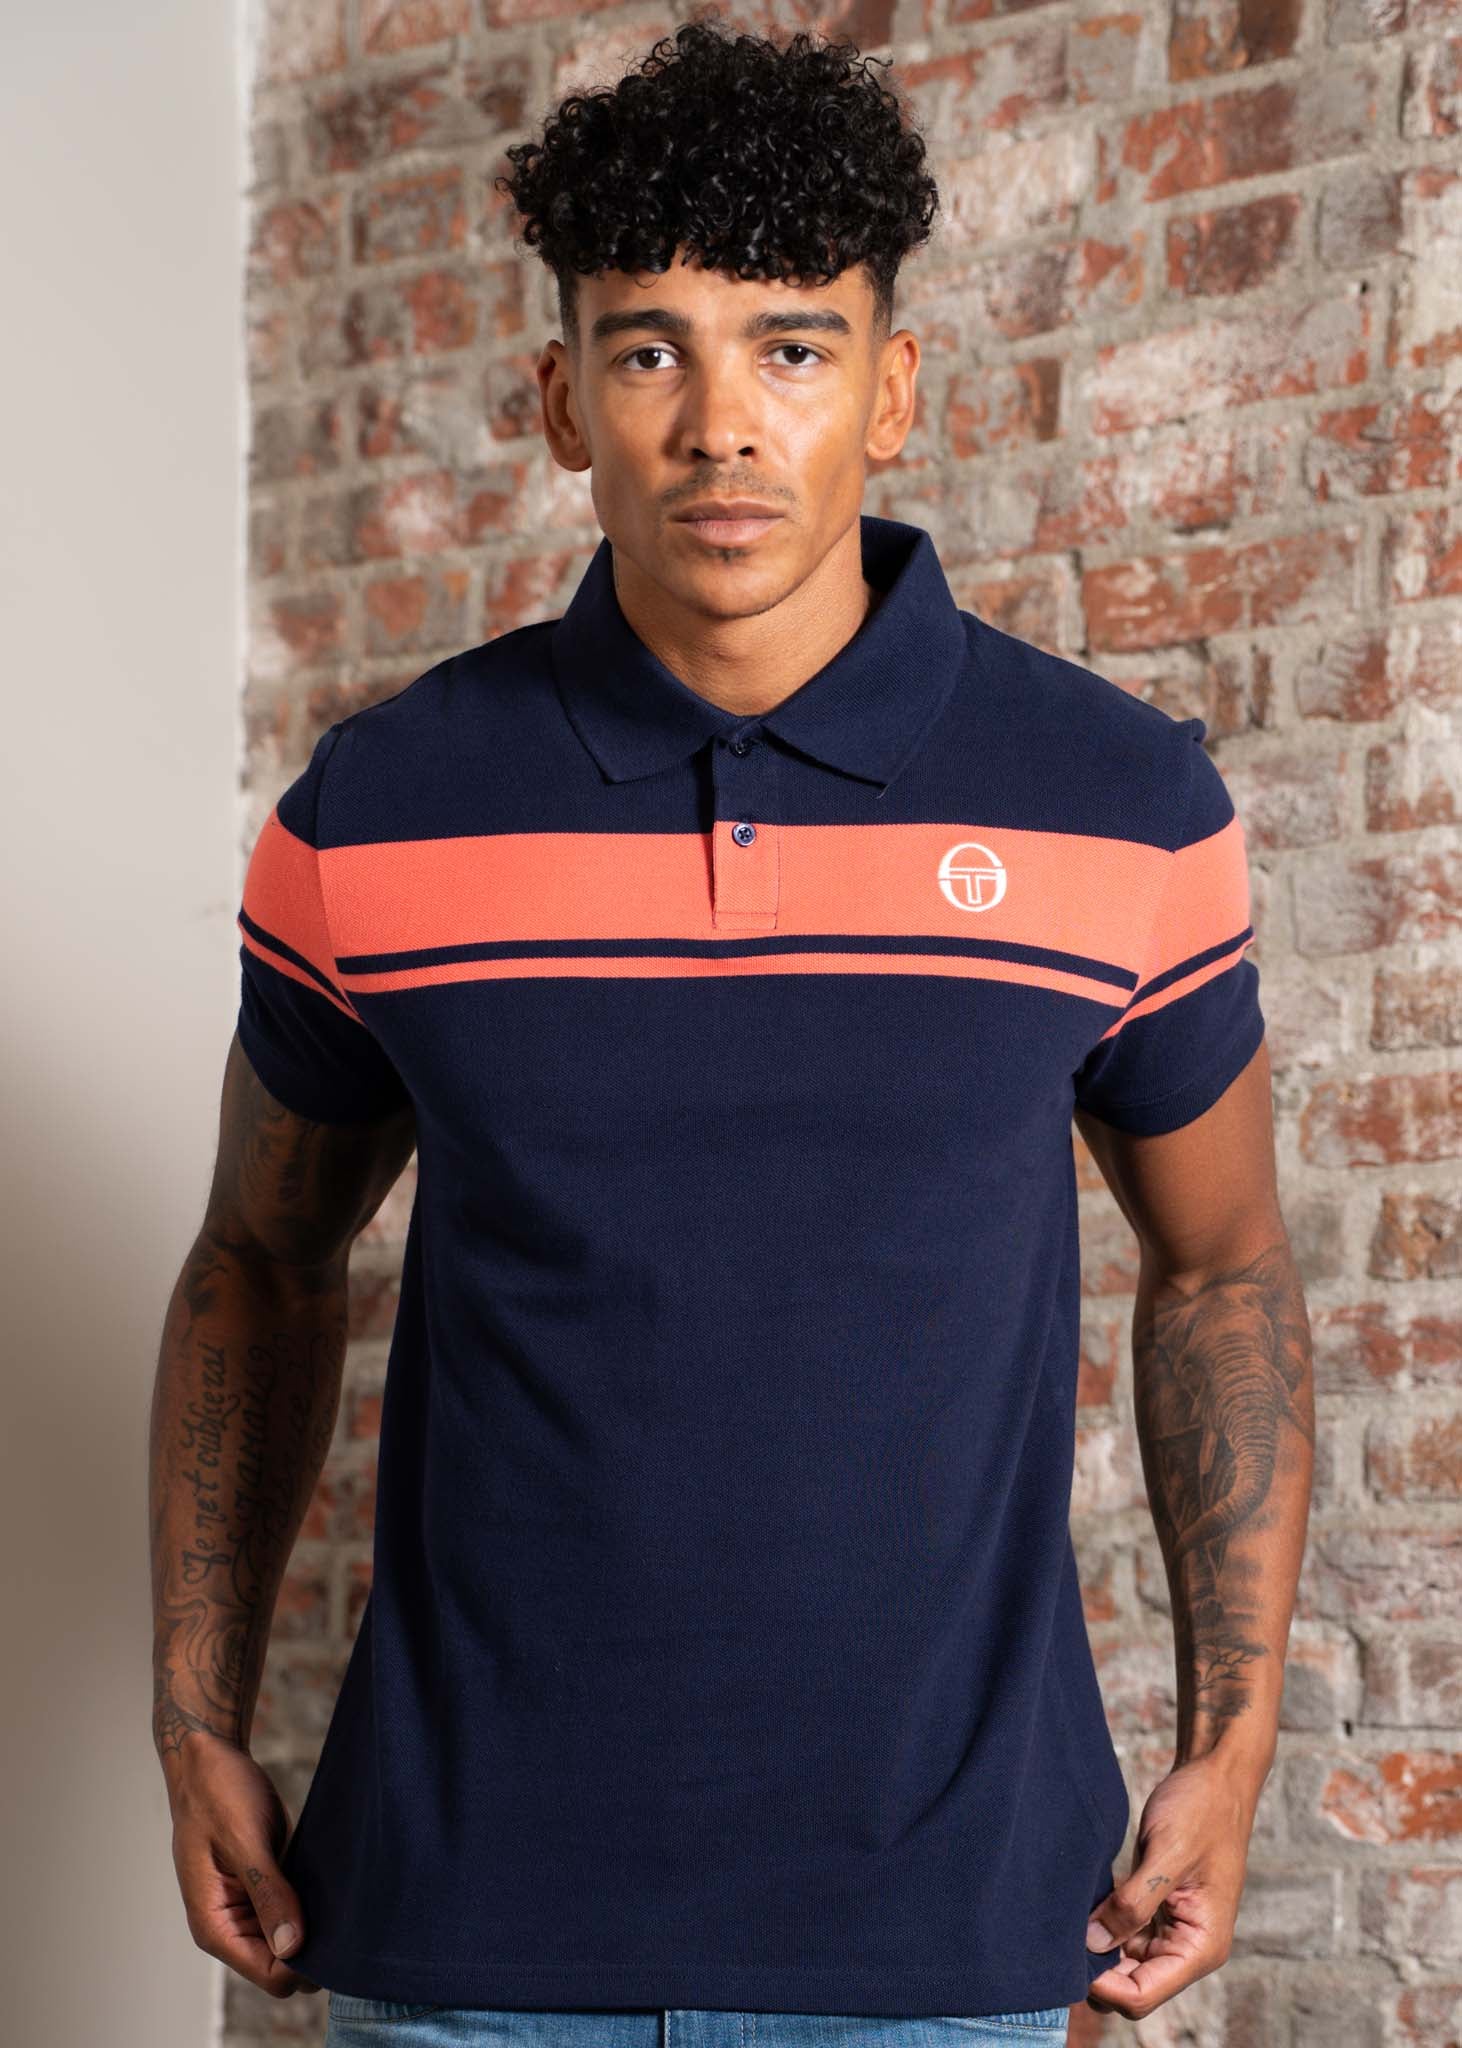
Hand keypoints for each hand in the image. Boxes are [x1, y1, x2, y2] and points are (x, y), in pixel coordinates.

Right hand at [163, 1729, 321, 1999]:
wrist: (209, 1760)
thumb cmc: (218, 1794)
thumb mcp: (244, 1841)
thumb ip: (268, 1894)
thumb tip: (292, 1947)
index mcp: (215, 1925)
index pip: (270, 1974)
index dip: (304, 1962)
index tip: (338, 1932)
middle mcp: (230, 1924)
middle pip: (282, 1964)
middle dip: (314, 1946)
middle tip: (349, 1912)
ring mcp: (247, 1907)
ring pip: (291, 1940)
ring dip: (315, 1925)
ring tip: (344, 1896)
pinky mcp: (263, 1887)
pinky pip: (293, 1911)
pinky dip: (312, 1904)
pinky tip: (334, 1883)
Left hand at [1082, 1749, 1261, 2020]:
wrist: (1215, 1776)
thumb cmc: (1201, 1810)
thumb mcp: (1165, 1854)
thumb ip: (1133, 1903)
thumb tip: (1092, 1945)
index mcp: (1201, 1946)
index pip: (1143, 1995)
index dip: (1104, 1986)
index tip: (1067, 1955)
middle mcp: (1188, 1947)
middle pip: (1131, 1985)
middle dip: (1095, 1969)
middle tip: (1056, 1936)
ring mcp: (1172, 1929)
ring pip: (1124, 1962)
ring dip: (1096, 1946)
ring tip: (1064, 1917)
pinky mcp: (1158, 1909)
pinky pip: (1124, 1932)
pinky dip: (1101, 1924)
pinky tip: (1079, 1903)